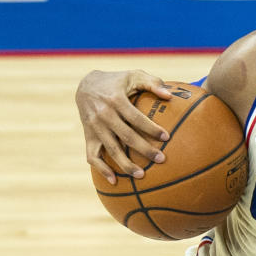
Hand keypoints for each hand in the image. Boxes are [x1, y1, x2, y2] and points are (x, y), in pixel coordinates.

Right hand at [75, 69, 172, 183]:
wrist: (86, 84)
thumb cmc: (117, 81)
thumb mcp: (134, 75)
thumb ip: (153, 83)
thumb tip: (170, 96)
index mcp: (116, 100)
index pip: (136, 118)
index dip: (151, 129)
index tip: (166, 138)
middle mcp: (104, 115)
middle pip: (126, 136)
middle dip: (144, 150)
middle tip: (161, 160)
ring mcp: (95, 127)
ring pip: (111, 149)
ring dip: (125, 164)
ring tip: (141, 176)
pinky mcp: (89, 136)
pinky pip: (92, 156)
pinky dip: (102, 169)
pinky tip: (114, 181)